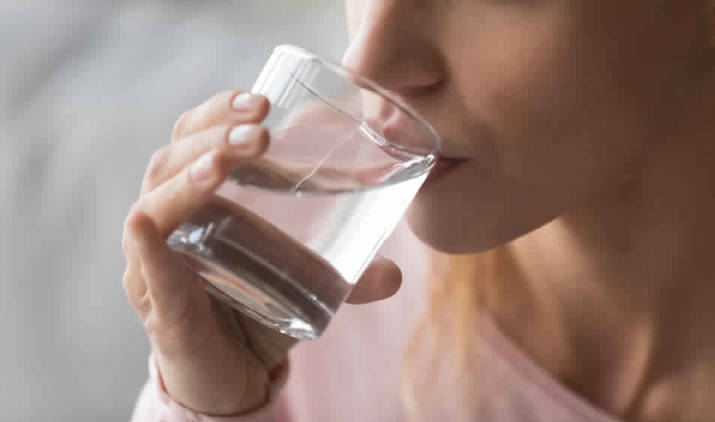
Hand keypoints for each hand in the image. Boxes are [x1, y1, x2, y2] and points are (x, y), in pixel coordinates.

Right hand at [121, 91, 402, 414]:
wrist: (232, 378)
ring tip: (226, 162)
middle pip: (172, 158)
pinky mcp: (158, 306)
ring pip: (153, 202)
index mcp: (200, 201)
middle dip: (213, 134)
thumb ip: (348, 275)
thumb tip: (395, 274)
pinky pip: (145, 267)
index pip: (195, 137)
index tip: (263, 101)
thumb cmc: (258, 313)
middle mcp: (169, 223)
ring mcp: (155, 264)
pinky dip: (149, 244)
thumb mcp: (306, 284)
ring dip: (189, 175)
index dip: (220, 112)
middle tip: (259, 127)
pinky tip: (156, 228)